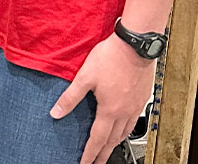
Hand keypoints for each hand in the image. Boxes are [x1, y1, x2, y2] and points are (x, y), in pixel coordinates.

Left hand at [51, 33, 154, 163]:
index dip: (90, 153)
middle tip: (96, 162)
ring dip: (114, 143)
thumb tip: (55, 112)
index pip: (97, 139)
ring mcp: (135, 107)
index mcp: (110, 110)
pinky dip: (125, 131)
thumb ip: (70, 97)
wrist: (135, 46)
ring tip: (107, 149)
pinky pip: (133, 122)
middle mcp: (124, 112)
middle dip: (102, 154)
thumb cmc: (110, 58)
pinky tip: (122, 127)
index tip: (84, 163)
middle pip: (112, 140)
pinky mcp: (142, 99)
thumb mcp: (84, 77)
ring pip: (124, 132)